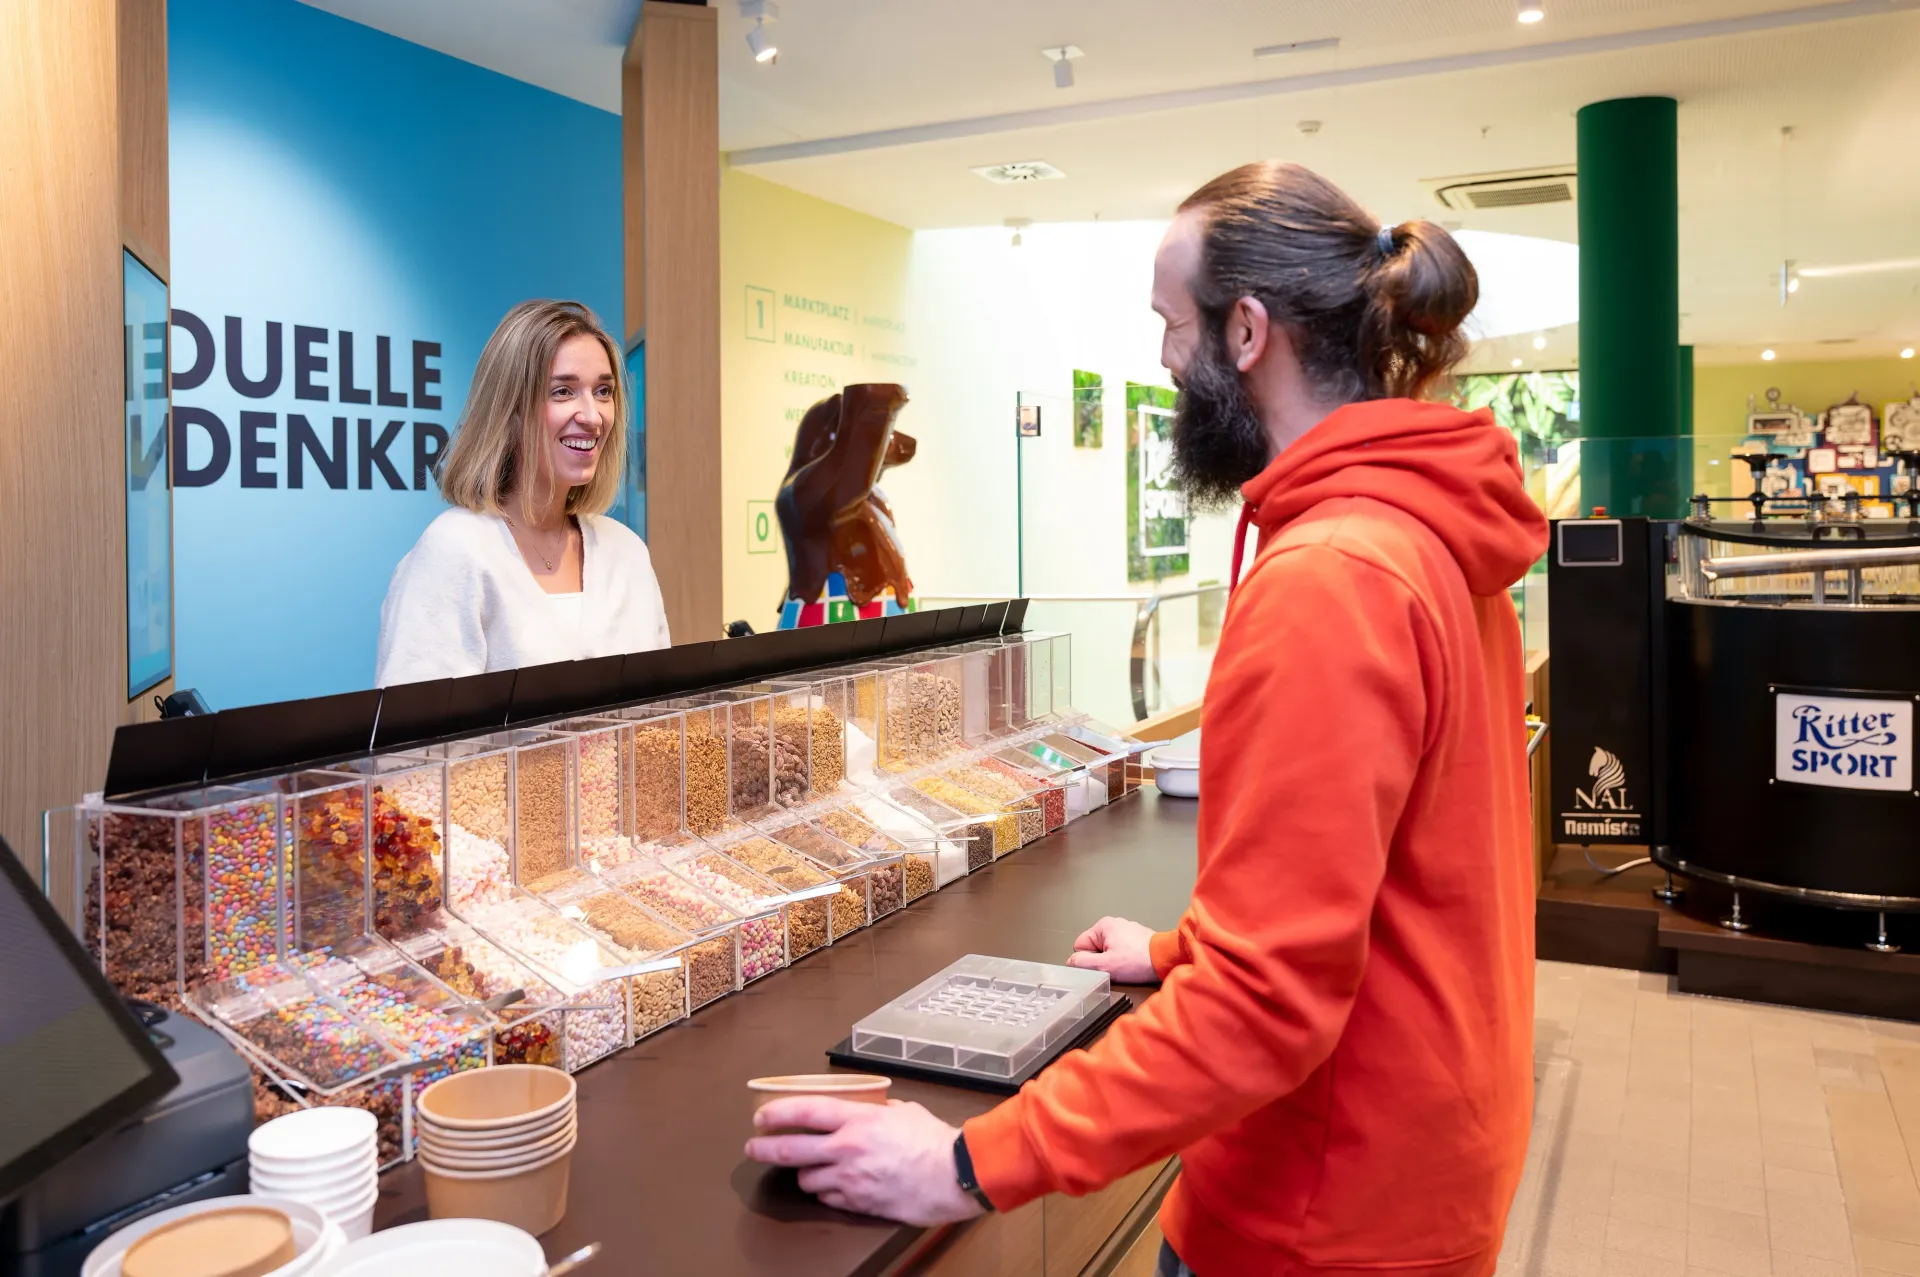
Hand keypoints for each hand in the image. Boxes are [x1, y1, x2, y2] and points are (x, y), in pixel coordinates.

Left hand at [745, 1098, 984, 1225]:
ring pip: (806, 1179)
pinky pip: (827, 1199)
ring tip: (809, 1169)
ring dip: (804, 1174)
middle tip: (754, 1148)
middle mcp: (846, 1148)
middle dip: (765, 1149)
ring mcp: (849, 1179)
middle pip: (791, 1150)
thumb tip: (870, 1110)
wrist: (953, 1175)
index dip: (776, 1113)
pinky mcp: (857, 1203)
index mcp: (857, 1119)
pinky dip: (826, 1192)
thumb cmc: (933, 1140)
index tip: (760, 1116)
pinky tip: (834, 1186)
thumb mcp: (904, 1111)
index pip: (804, 1111)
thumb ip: (878, 1111)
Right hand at [1068, 916, 1158, 983]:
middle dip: (1102, 960)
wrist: (1166, 959)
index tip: (1102, 965)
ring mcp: (1126, 929)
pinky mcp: (1136, 937)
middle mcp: (1113, 923)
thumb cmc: (1138, 961)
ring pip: (1108, 950)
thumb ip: (1083, 963)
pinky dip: (1125, 958)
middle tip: (1115, 967)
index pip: (1080, 946)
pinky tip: (1134, 963)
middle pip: (1094, 948)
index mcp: (1103, 926)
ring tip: (1127, 966)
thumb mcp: (1105, 966)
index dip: (1088, 960)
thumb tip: (1071, 962)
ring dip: (1113, 960)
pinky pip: (1121, 950)